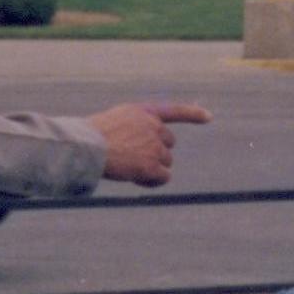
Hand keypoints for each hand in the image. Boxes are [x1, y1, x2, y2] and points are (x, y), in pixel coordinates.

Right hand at [88, 101, 210, 185]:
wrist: (84, 147)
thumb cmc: (89, 138)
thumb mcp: (113, 123)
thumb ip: (133, 130)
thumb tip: (146, 153)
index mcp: (141, 112)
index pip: (172, 111)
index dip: (192, 114)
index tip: (209, 117)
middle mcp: (152, 126)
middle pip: (168, 144)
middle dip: (157, 154)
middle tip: (134, 160)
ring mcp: (154, 145)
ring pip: (165, 162)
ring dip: (152, 169)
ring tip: (129, 170)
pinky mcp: (152, 164)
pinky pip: (163, 178)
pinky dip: (153, 182)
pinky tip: (137, 180)